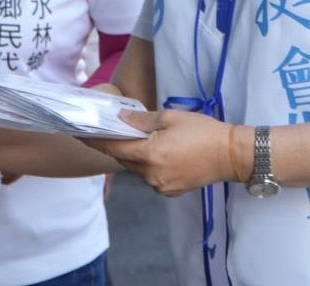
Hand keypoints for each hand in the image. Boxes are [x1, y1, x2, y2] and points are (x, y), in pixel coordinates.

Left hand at [83, 108, 238, 197]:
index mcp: (150, 155)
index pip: (113, 147)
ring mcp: (160, 186)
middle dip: (113, 145)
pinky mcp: (169, 191)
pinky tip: (152, 153)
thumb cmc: (203, 131)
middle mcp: (151, 175)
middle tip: (103, 131)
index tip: (78, 133)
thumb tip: (121, 118)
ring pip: (135, 169)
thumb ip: (142, 119)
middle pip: (122, 159)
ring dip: (130, 155)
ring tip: (132, 139)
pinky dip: (145, 165)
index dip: (95, 139)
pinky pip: (148, 177)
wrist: (231, 155)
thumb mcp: (171, 117)